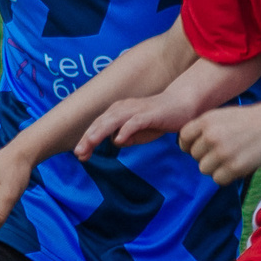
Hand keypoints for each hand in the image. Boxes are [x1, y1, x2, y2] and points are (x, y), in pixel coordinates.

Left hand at [75, 91, 193, 157]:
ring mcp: (135, 110)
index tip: (80, 155)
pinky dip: (126, 130)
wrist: (180, 105)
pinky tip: (120, 140)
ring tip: (90, 143)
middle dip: (88, 138)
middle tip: (79, 153)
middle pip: (101, 124)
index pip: (97, 127)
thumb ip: (126, 137)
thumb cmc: (157, 119)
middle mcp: (122, 109)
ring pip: (113, 121)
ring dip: (100, 132)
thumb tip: (116, 142)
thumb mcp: (138, 133)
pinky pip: (134, 122)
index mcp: (117, 112)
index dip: (87, 140)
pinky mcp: (148, 114)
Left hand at [178, 104, 260, 183]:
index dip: (188, 145)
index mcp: (206, 121)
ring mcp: (222, 153)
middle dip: (206, 156)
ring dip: (215, 167)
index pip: (183, 138)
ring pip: (204, 169)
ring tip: (231, 158)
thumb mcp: (222, 115)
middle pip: (194, 156)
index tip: (198, 147)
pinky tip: (237, 166)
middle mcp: (211, 136)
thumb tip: (186, 145)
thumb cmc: (249, 121)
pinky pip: (218, 179)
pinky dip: (226, 176)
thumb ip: (203, 128)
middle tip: (223, 151)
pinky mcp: (235, 167)